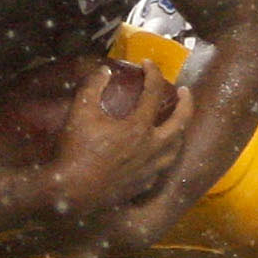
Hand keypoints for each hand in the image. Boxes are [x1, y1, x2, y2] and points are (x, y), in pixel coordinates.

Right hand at [45, 67, 191, 241]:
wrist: (71, 192)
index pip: (154, 93)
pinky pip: (161, 168)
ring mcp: (149, 169)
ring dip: (180, 132)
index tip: (147, 64)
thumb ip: (93, 86)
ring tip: (178, 124)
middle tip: (185, 92)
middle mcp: (151, 148)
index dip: (153, 74)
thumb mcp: (79, 112)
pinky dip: (164, 155)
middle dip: (186, 103)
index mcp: (138, 127)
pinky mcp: (142, 185)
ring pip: (175, 148)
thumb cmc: (75, 151)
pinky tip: (157, 154)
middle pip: (181, 122)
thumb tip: (104, 70)